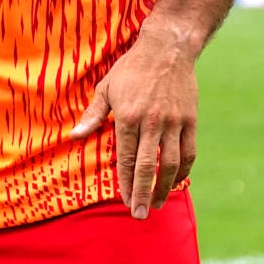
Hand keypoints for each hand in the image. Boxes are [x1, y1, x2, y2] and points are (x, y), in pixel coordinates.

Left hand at [70, 25, 198, 219]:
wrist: (167, 48)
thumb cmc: (131, 68)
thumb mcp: (107, 88)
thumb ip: (93, 115)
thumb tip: (74, 136)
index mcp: (128, 116)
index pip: (126, 159)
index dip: (125, 183)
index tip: (124, 202)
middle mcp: (152, 122)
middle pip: (147, 167)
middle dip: (142, 194)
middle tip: (138, 215)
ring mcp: (173, 122)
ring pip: (170, 164)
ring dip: (163, 188)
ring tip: (156, 204)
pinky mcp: (190, 120)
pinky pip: (188, 153)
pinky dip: (182, 171)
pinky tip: (174, 182)